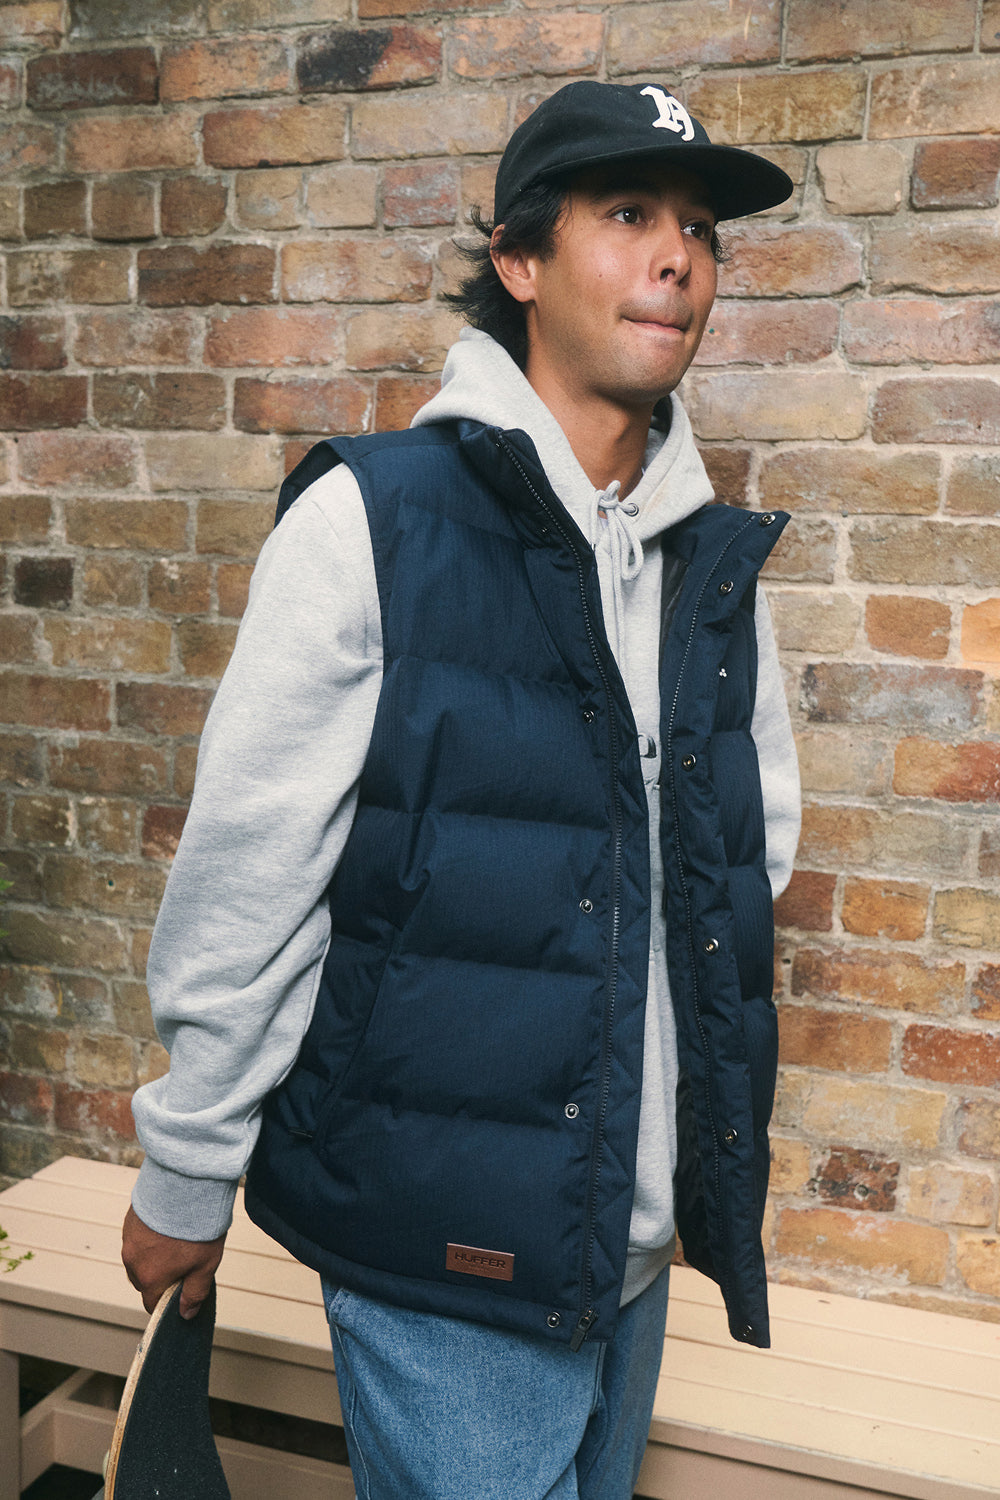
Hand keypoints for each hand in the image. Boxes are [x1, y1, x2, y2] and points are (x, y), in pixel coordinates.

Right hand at [122, 1204, 226, 1318]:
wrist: (186, 1185)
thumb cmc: (198, 1226)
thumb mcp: (206, 1265)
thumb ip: (195, 1293)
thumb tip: (186, 1314)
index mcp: (151, 1278)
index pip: (153, 1304)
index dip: (167, 1302)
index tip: (181, 1292)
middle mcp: (133, 1262)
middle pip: (145, 1281)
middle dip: (161, 1278)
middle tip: (184, 1261)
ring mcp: (129, 1240)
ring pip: (139, 1259)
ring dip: (153, 1257)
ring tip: (176, 1241)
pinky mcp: (130, 1220)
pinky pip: (136, 1239)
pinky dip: (149, 1238)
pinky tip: (167, 1226)